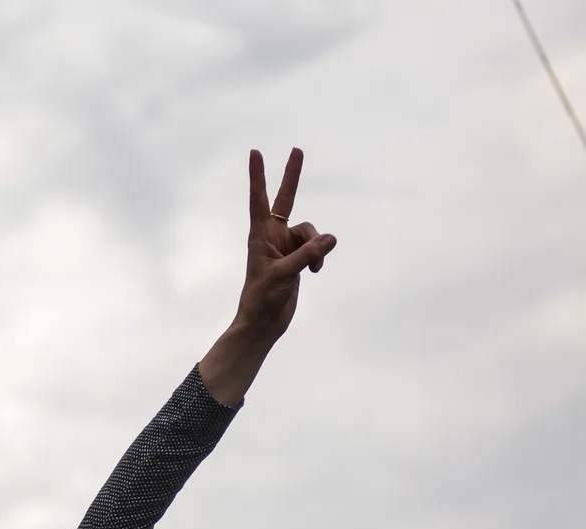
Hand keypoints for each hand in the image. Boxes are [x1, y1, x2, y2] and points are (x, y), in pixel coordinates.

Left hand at [238, 147, 334, 341]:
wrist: (263, 323)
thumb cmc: (262, 299)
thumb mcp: (284, 275)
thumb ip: (307, 255)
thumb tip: (330, 238)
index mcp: (260, 235)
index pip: (260, 199)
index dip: (258, 176)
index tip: (255, 153)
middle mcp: (272, 236)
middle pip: (285, 199)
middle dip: (292, 176)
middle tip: (297, 149)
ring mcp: (285, 246)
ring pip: (310, 231)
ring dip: (317, 246)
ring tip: (315, 267)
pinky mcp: (297, 258)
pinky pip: (315, 247)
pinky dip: (319, 257)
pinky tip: (315, 272)